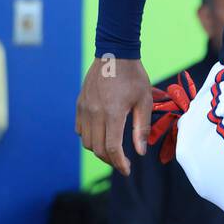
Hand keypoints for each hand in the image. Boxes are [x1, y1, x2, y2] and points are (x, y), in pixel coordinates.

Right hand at [75, 56, 153, 175]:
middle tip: (123, 162)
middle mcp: (94, 113)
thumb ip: (142, 128)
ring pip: (86, 142)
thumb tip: (140, 152)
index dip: (120, 164)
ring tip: (113, 150)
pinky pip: (80, 129)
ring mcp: (84, 108)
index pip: (112, 148)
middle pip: (98, 149)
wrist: (114, 53)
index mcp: (112, 113)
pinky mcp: (79, 104)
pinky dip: (89, 138)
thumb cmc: (133, 76)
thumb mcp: (145, 101)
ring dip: (99, 150)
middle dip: (111, 160)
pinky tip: (102, 135)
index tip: (127, 170)